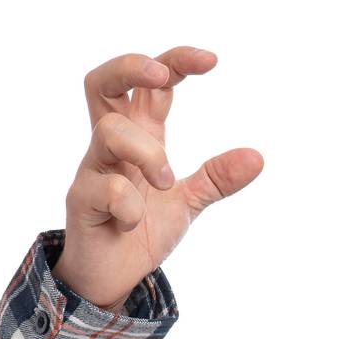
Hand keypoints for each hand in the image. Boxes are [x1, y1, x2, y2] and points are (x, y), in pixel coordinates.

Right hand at [52, 46, 263, 308]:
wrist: (112, 277)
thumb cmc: (140, 230)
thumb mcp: (188, 202)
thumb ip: (217, 179)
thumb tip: (257, 157)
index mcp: (139, 137)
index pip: (151, 84)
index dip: (175, 62)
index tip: (212, 61)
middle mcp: (111, 146)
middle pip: (102, 82)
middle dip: (130, 67)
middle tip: (162, 75)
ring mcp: (93, 171)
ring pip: (109, 131)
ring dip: (147, 153)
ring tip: (166, 183)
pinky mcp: (81, 201)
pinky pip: (104, 189)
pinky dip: (129, 205)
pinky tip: (133, 221)